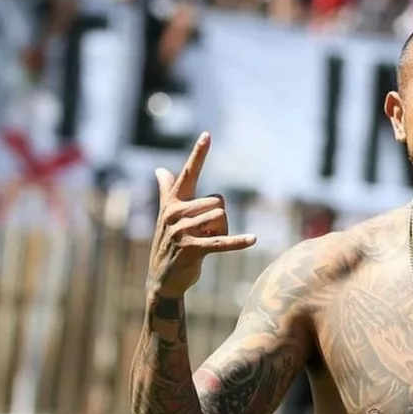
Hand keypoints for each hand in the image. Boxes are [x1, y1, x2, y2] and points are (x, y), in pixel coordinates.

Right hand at [147, 133, 255, 298]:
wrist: (163, 279)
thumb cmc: (169, 244)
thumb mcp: (166, 216)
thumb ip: (165, 191)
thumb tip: (159, 169)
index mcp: (173, 203)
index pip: (189, 173)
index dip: (198, 154)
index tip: (207, 134)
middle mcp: (175, 213)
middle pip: (218, 202)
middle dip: (220, 220)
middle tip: (204, 235)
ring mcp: (182, 231)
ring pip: (222, 219)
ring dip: (222, 232)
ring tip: (204, 244)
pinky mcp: (192, 249)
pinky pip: (222, 241)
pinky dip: (238, 242)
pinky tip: (253, 239)